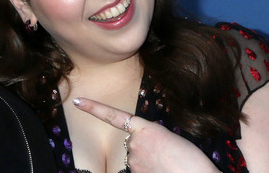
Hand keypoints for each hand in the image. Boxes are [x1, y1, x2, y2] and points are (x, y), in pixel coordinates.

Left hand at [73, 97, 217, 172]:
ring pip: (135, 159)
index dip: (94, 108)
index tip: (78, 101)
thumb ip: (152, 138)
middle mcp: (134, 142)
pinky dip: (148, 170)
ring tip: (168, 164)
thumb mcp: (170, 139)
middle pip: (132, 144)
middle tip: (166, 156)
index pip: (113, 116)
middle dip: (145, 150)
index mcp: (146, 127)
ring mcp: (133, 160)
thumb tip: (143, 149)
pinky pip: (138, 170)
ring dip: (148, 162)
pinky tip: (162, 170)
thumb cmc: (190, 159)